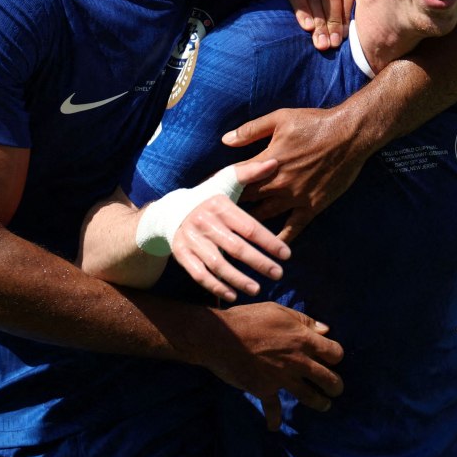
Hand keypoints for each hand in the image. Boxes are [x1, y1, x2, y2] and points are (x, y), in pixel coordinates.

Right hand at [172, 159, 289, 301]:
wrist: (169, 211)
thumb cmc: (207, 197)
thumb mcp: (225, 181)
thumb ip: (250, 173)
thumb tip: (276, 162)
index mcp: (219, 206)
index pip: (249, 227)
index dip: (269, 242)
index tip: (286, 254)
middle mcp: (204, 223)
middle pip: (236, 248)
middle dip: (259, 263)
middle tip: (279, 274)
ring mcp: (191, 240)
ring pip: (217, 264)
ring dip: (238, 279)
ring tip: (258, 289)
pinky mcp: (181, 255)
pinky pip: (199, 275)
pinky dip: (216, 286)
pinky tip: (233, 295)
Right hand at [201, 302, 343, 429]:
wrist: (221, 337)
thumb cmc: (250, 319)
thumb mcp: (279, 310)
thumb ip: (304, 321)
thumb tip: (324, 329)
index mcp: (303, 340)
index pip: (333, 352)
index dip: (336, 356)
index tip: (334, 359)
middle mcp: (297, 362)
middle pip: (326, 378)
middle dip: (335, 385)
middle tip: (337, 389)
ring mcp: (282, 378)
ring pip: (308, 395)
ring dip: (319, 402)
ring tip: (325, 406)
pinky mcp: (264, 390)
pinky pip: (272, 408)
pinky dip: (273, 420)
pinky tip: (274, 427)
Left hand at [223, 105, 371, 240]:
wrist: (350, 135)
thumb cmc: (315, 123)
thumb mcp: (280, 119)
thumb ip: (251, 130)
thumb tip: (225, 140)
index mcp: (266, 161)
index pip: (234, 177)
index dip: (217, 185)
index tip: (202, 195)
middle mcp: (278, 182)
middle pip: (245, 199)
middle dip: (227, 208)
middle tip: (211, 219)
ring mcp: (295, 197)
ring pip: (264, 215)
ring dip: (248, 224)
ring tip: (232, 234)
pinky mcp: (312, 206)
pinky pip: (293, 227)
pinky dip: (281, 239)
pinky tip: (270, 250)